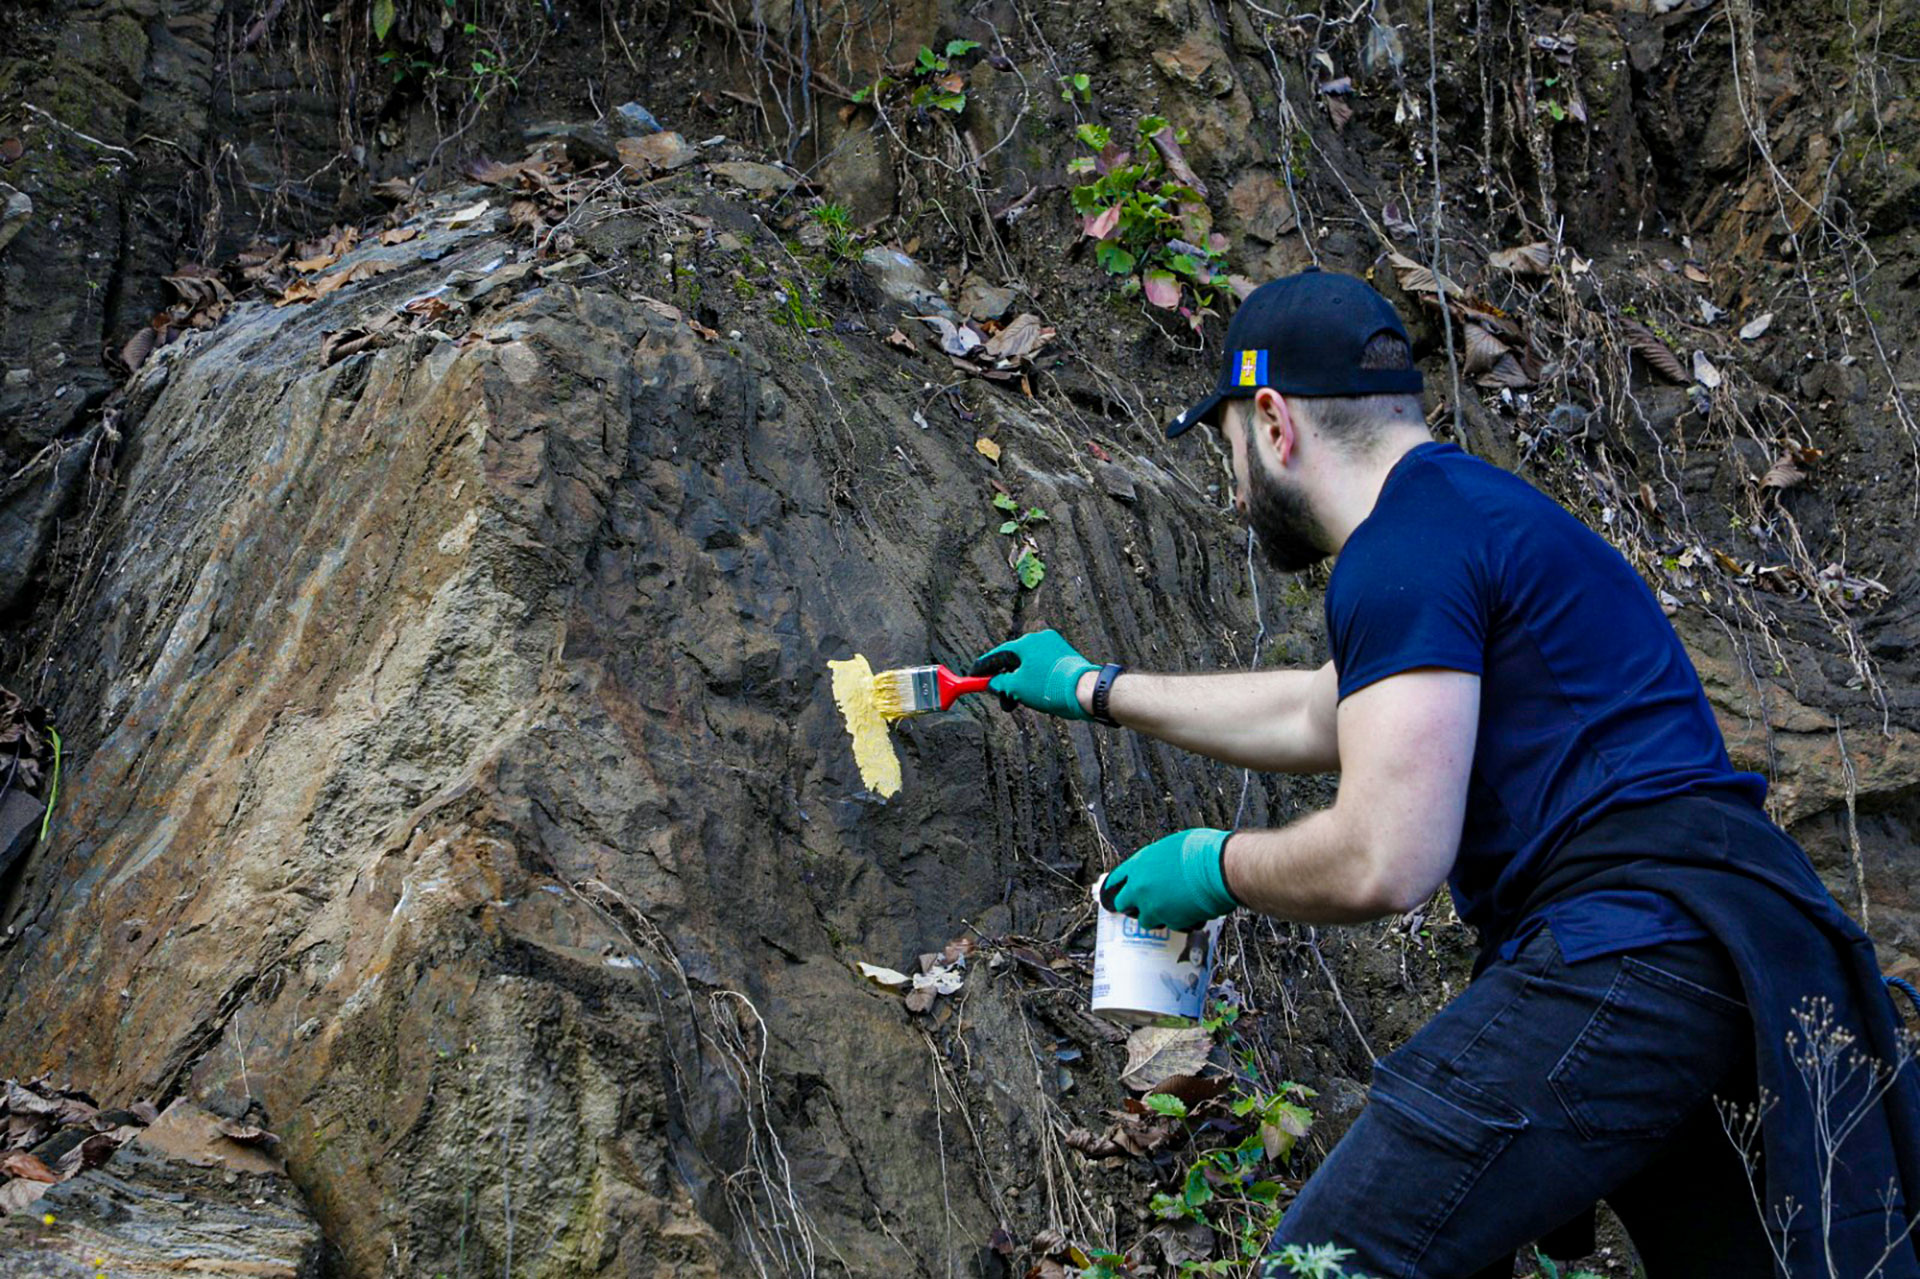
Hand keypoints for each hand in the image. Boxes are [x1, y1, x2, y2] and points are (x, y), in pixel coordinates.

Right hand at [969, 629, 1098, 719]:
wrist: (1085, 690)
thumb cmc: (1049, 687)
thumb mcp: (1016, 687)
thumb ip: (999, 683)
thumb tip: (993, 682)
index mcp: (1025, 642)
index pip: (997, 655)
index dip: (983, 668)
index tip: (973, 676)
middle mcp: (1039, 639)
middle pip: (1013, 661)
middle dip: (1005, 681)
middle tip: (1001, 699)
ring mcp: (1054, 647)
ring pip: (1028, 666)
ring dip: (1020, 684)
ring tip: (1018, 703)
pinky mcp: (1065, 656)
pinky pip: (1042, 667)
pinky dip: (1033, 680)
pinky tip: (1033, 696)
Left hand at [1100, 828, 1239, 931]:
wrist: (1220, 868)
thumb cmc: (1202, 851)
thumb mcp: (1172, 847)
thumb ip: (1159, 861)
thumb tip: (1162, 867)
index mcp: (1138, 865)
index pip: (1115, 881)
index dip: (1116, 887)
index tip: (1116, 892)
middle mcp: (1140, 888)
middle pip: (1123, 904)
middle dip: (1132, 905)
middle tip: (1143, 904)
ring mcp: (1154, 907)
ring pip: (1146, 920)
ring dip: (1156, 916)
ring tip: (1172, 908)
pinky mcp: (1172, 921)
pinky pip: (1172, 925)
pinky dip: (1180, 921)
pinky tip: (1191, 911)